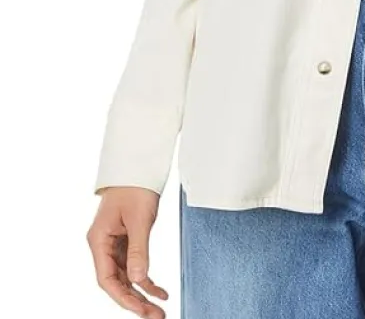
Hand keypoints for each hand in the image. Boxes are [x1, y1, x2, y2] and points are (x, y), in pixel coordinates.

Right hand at [87, 186, 167, 316]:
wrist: (138, 166)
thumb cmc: (135, 186)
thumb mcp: (139, 219)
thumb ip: (139, 250)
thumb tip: (138, 280)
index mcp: (98, 240)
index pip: (107, 279)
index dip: (123, 297)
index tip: (141, 309)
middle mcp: (103, 245)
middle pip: (116, 282)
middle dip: (135, 301)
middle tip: (155, 315)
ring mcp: (114, 244)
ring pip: (126, 277)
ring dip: (142, 293)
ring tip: (159, 309)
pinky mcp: (125, 241)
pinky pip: (134, 266)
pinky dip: (146, 278)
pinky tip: (159, 291)